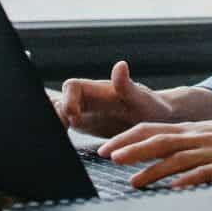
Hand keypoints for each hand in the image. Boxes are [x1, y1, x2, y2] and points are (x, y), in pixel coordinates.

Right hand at [54, 60, 174, 137]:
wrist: (157, 120)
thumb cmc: (151, 107)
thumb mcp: (141, 99)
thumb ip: (127, 85)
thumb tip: (120, 65)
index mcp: (98, 89)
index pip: (72, 86)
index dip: (68, 99)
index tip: (75, 116)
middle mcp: (87, 99)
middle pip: (59, 100)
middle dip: (55, 114)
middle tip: (63, 131)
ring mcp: (83, 112)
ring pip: (58, 112)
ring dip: (54, 123)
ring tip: (58, 139)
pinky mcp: (83, 126)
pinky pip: (64, 125)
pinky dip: (58, 132)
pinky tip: (61, 145)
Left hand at [97, 117, 211, 187]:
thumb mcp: (210, 132)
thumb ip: (187, 140)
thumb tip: (160, 151)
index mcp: (191, 129)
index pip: (151, 129)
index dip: (127, 138)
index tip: (107, 148)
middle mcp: (197, 137)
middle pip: (158, 141)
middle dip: (131, 150)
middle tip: (108, 158)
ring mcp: (211, 151)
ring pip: (176, 159)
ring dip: (152, 170)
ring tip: (133, 182)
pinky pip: (204, 173)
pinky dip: (188, 180)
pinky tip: (174, 187)